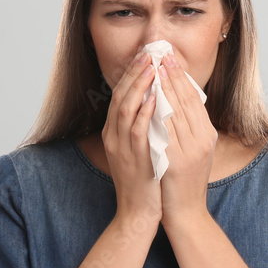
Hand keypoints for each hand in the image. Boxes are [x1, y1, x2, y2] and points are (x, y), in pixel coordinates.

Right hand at [101, 51, 161, 231]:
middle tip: (148, 54)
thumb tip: (155, 102)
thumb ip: (142, 126)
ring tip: (152, 68)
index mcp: (113, 132)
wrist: (138, 212)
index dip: (131, 75)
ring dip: (140, 87)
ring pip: (127, 109)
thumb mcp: (138, 148)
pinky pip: (138, 130)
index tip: (144, 57)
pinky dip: (145, 112)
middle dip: (135, 74)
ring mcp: (121, 147)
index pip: (119, 95)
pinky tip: (154, 98)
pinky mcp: (134, 158)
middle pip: (120, 97)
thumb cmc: (144, 180)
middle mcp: (113, 137)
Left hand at [157, 52, 216, 230]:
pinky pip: (166, 130)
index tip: (170, 58)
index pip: (194, 99)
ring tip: (153, 67)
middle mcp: (203, 139)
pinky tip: (149, 97)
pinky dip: (158, 111)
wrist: (186, 213)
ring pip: (176, 111)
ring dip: (163, 87)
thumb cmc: (183, 183)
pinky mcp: (178, 160)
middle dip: (172, 75)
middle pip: (186, 100)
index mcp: (207, 135)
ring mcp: (191, 149)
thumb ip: (186, 129)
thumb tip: (174, 103)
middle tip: (161, 54)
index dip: (182, 77)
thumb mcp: (191, 151)